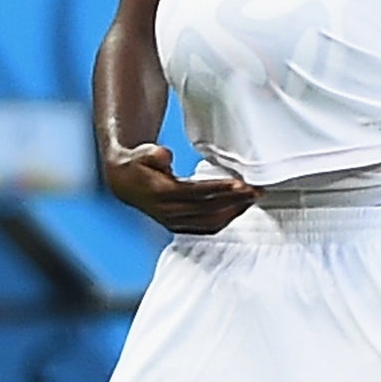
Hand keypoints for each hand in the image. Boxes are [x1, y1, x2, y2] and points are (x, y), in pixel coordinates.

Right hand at [103, 143, 260, 235]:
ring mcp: (174, 222)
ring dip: (234, 211)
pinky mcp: (180, 227)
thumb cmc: (138, 165)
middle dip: (234, 200)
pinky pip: (207, 228)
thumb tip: (165, 156)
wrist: (124, 184)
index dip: (218, 188)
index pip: (195, 192)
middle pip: (208, 209)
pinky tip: (239, 209)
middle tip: (256, 190)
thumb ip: (153, 154)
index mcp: (161, 194)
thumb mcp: (141, 153)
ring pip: (210, 222)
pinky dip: (226, 219)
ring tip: (253, 198)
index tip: (238, 183)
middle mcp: (169, 212)